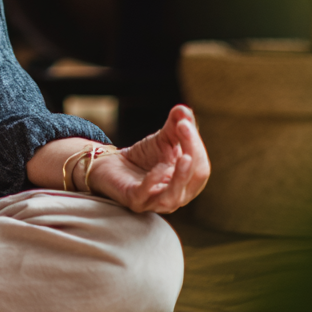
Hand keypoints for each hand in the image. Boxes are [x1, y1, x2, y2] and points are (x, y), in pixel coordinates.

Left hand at [86, 105, 209, 213]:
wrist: (111, 164)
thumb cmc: (143, 156)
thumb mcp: (162, 139)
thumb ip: (175, 126)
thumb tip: (184, 110)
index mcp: (187, 183)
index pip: (200, 167)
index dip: (195, 144)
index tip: (185, 122)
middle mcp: (177, 196)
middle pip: (194, 180)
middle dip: (193, 153)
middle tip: (184, 128)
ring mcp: (156, 201)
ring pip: (175, 195)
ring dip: (182, 175)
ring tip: (185, 156)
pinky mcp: (135, 200)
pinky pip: (147, 194)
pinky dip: (153, 181)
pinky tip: (159, 167)